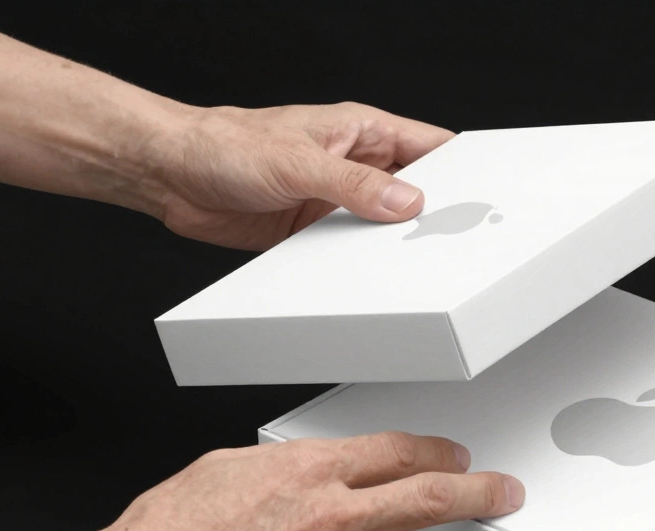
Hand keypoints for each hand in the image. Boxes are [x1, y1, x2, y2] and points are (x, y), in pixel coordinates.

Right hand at [96, 432, 523, 530]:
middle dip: (481, 498)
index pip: (398, 452)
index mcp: (311, 470)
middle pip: (432, 501)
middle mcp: (332, 519)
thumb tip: (307, 467)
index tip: (456, 460)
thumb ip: (283, 466)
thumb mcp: (229, 467)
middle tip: (506, 498)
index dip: (437, 453)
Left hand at [150, 103, 452, 249]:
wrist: (172, 175)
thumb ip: (355, 184)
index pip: (430, 145)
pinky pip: (354, 250)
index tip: (482, 193)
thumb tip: (405, 201)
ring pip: (386, 224)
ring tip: (416, 262)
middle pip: (416, 190)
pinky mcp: (316, 230)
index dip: (460, 167)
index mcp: (361, 130)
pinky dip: (365, 264)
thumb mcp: (299, 162)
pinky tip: (374, 275)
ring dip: (397, 243)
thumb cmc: (225, 145)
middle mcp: (354, 164)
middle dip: (435, 213)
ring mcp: (337, 199)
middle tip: (453, 238)